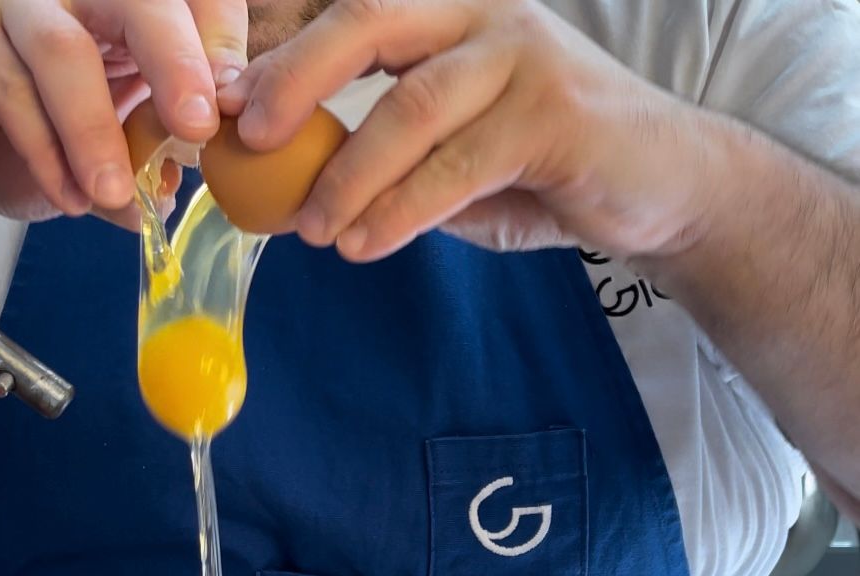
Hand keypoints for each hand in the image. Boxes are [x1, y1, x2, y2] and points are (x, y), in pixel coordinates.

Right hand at [0, 0, 248, 220]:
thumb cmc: (34, 130)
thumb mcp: (109, 150)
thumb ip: (145, 161)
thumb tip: (177, 187)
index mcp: (127, 13)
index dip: (218, 37)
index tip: (234, 103)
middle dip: (175, 60)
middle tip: (197, 127)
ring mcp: (17, 9)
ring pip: (62, 49)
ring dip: (95, 130)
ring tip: (114, 192)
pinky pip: (10, 93)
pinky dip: (45, 155)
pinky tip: (69, 199)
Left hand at [220, 0, 719, 263]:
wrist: (657, 188)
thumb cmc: (541, 170)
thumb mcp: (450, 158)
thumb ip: (384, 160)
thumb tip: (291, 192)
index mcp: (448, 17)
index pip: (351, 15)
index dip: (281, 57)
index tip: (225, 108)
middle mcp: (483, 16)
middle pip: (369, 22)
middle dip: (295, 78)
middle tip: (244, 138)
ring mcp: (524, 57)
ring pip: (411, 107)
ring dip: (347, 175)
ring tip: (309, 231)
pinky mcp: (556, 115)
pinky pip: (458, 165)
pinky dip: (402, 211)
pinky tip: (364, 246)